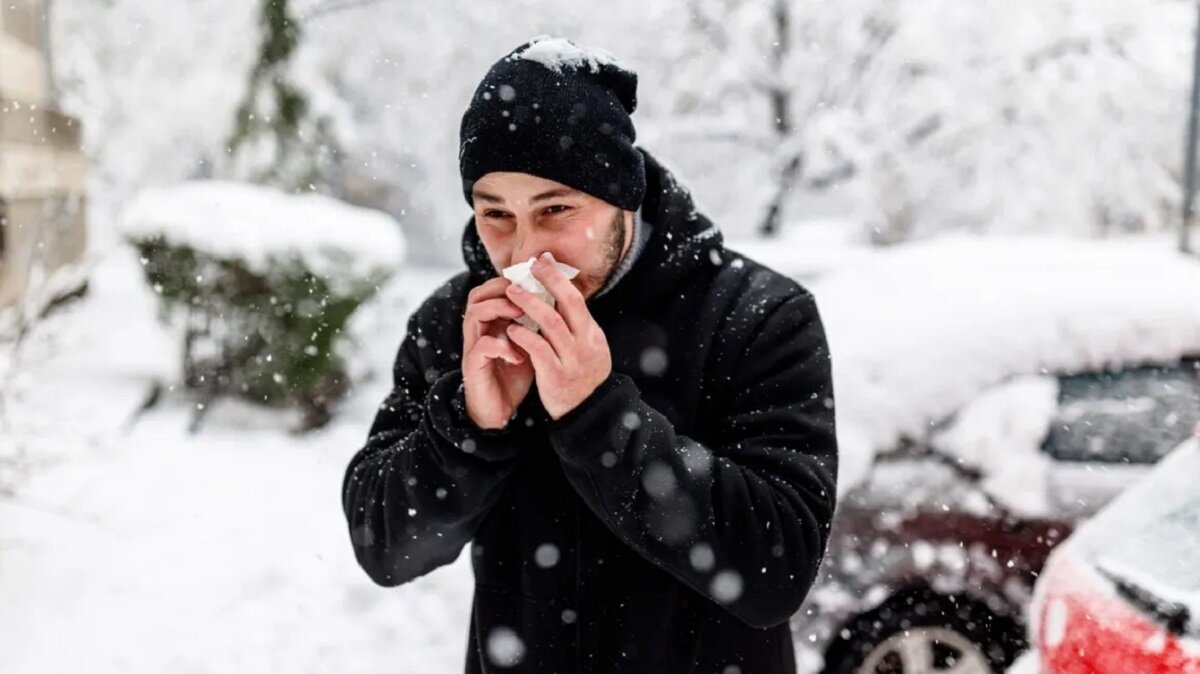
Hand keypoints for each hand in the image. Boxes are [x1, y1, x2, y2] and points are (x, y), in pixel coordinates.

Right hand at [462, 276, 534, 429]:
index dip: (511, 281)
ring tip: (520, 316)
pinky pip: (482, 347)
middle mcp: (478, 331)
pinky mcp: (473, 366)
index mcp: (491, 322)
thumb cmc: (515, 374)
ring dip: (499, 310)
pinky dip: (501, 346)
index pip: (492, 289)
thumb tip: (561, 301)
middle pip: (477, 295)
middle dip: (502, 290)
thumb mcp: (529, 344)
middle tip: (526, 295)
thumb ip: (536, 323)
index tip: (534, 282)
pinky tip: (519, 355)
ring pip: (475, 314)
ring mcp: (473, 347)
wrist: (499, 410)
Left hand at [503, 252, 612, 420]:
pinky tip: (511, 328)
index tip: (543, 261)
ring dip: (530, 304)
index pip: (577, 299)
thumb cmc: (580, 378)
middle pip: (569, 304)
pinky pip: (538, 350)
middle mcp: (586, 344)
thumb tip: (558, 297)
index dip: (559, 278)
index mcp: (593, 335)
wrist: (587, 415)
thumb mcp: (587, 349)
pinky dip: (524, 336)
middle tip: (528, 267)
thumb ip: (575, 326)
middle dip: (548, 281)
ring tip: (512, 292)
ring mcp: (573, 360)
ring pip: (552, 324)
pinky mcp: (556, 377)